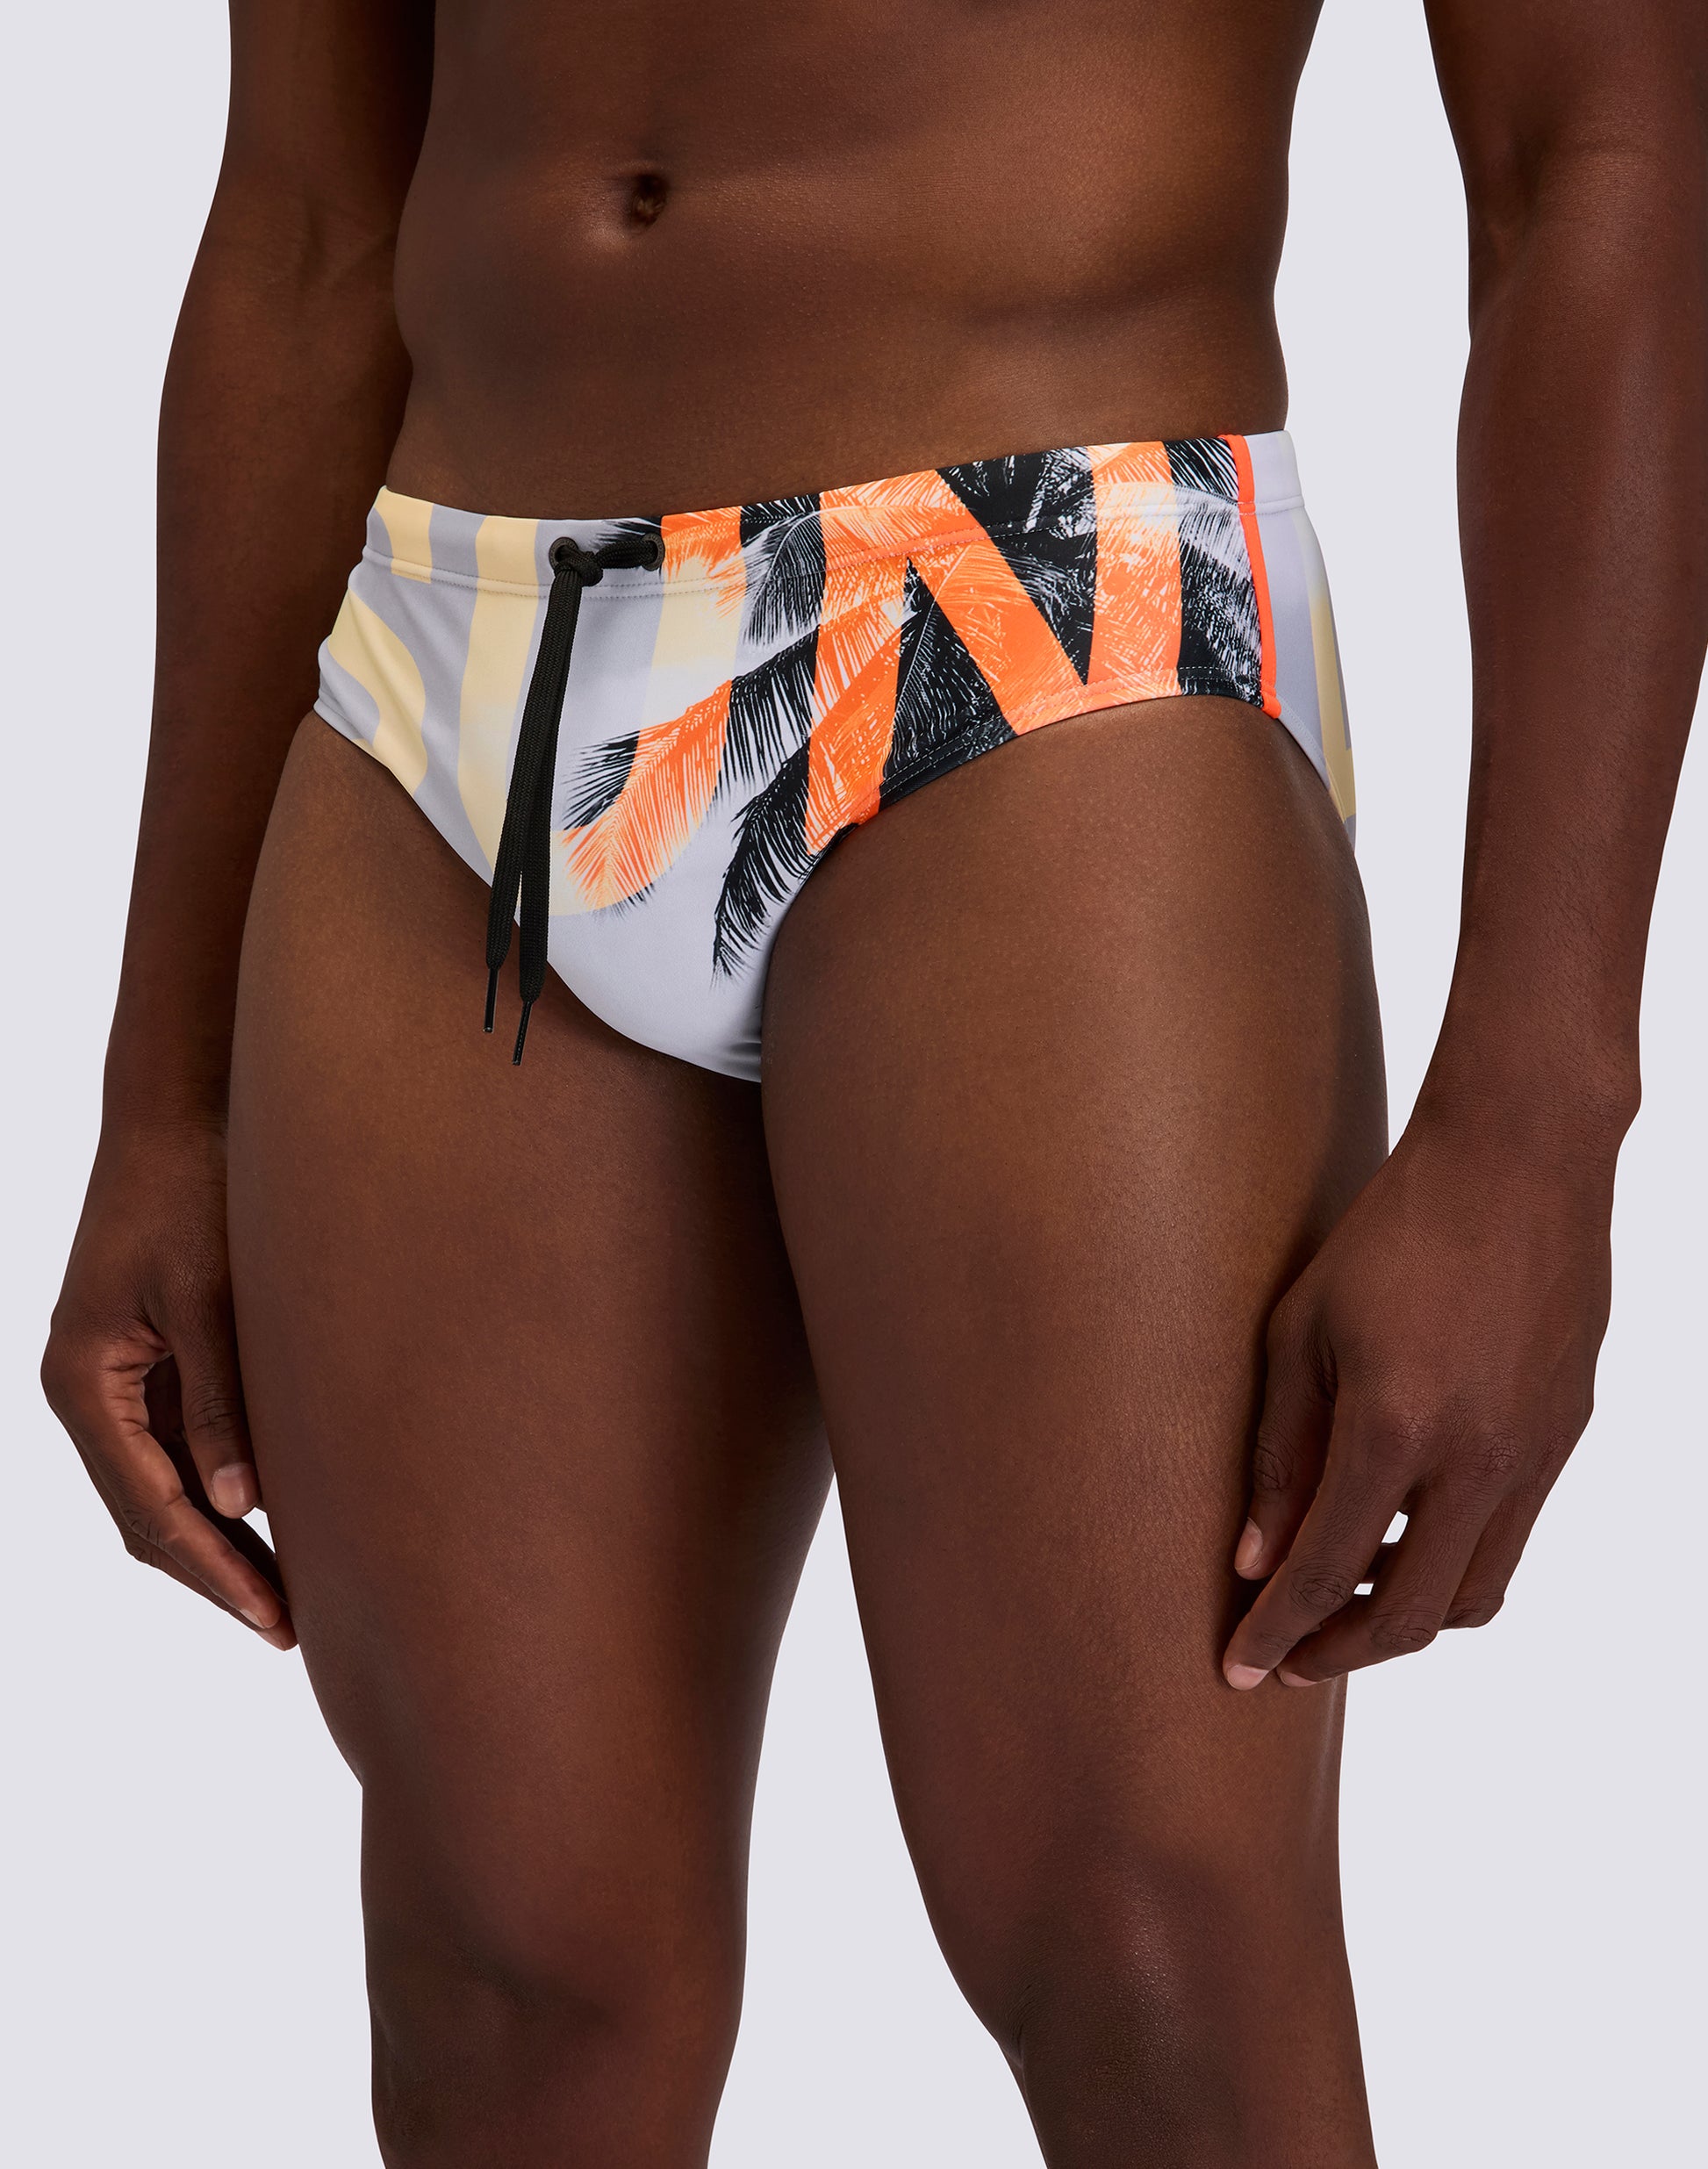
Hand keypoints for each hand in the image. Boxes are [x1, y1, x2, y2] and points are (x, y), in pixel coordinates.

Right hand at [42, 1115, 294, 1648]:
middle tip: (291, 1627)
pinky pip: (179, 1449)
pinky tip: (280, 1516)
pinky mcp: (148, 1365)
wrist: (176, 1118)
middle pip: (147, 1517)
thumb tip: (241, 1504)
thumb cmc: (190, 1194)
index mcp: (84, 1383)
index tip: (275, 1618)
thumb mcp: (209, 1299)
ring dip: (220, 1540)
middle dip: (217, 1573)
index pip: (151, 1509)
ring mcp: (114, 1384)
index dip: (216, 1570)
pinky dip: (223, 1488)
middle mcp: (87, 1394)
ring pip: (162, 1491)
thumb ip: (221, 1402)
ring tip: (291, 1593)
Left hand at [1222, 1097, 1615, 1689]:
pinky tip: (1401, 1534)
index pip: (1325, 1572)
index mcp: (1396, 1427)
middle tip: (1290, 1657)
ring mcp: (1534, 1454)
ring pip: (1475, 1594)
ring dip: (1405, 1617)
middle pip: (1412, 1617)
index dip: (1277, 1633)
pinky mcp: (1564, 1438)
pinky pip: (1510, 1539)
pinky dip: (1451, 1562)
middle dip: (1342, 1652)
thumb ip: (1278, 1453)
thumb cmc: (1389, 1233)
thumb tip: (1253, 1560)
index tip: (1237, 1671)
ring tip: (1343, 1596)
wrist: (1519, 1163)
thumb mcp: (1300, 1330)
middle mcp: (1477, 1459)